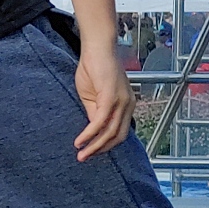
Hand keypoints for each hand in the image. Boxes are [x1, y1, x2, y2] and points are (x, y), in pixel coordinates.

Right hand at [74, 47, 134, 161]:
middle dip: (101, 150)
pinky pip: (100, 121)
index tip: (91, 152)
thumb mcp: (93, 97)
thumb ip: (95, 113)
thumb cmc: (94, 69)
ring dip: (95, 146)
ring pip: (110, 132)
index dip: (106, 145)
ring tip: (81, 154)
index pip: (120, 132)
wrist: (96, 49)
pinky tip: (80, 141)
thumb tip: (93, 131)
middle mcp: (128, 105)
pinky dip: (90, 134)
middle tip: (85, 158)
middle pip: (118, 136)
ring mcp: (122, 101)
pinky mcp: (111, 97)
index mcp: (127, 105)